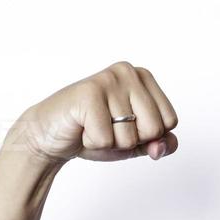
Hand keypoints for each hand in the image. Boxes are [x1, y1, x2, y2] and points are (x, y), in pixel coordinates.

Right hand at [7, 61, 179, 163]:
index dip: (147, 136)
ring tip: (92, 127)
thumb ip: (159, 144)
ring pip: (130, 137)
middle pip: (154, 129)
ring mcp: (108, 80)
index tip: (123, 125)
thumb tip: (160, 147)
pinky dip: (92, 144)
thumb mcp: (135, 142)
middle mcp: (128, 72)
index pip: (170, 122)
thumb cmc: (94, 133)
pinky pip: (106, 139)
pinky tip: (81, 128)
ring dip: (108, 143)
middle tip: (105, 127)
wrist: (49, 136)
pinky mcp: (88, 93)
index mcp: (144, 77)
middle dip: (129, 140)